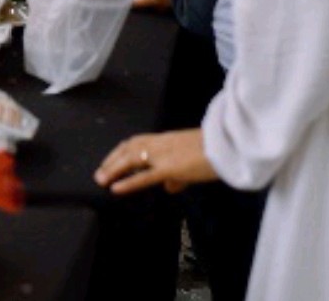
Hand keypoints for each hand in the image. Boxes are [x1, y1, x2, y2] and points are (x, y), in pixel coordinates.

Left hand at [95, 129, 217, 195]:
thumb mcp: (193, 160)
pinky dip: (128, 182)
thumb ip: (179, 174)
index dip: (121, 151)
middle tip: (99, 174)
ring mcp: (164, 154)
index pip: (137, 142)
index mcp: (166, 139)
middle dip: (112, 161)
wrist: (229, 146)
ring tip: (101, 180)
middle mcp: (161, 143)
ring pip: (131, 159)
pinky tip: (115, 189)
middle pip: (129, 148)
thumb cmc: (216, 152)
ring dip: (113, 169)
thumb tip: (169, 187)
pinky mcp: (170, 167)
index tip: (110, 160)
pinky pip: (144, 176)